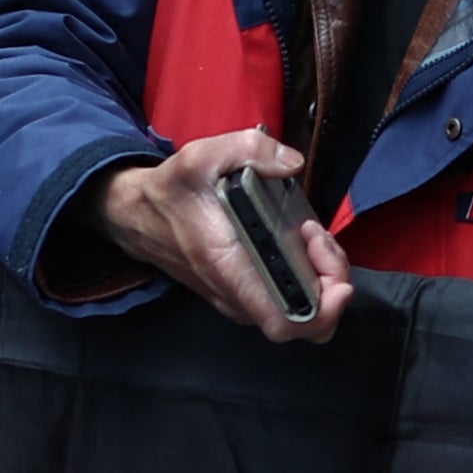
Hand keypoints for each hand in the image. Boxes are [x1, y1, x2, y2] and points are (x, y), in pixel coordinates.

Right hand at [90, 130, 353, 344]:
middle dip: (332, 278)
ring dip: (321, 275)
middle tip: (316, 234)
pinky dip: (307, 275)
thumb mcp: (204, 156)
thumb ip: (251, 149)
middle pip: (310, 323)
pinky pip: (290, 301)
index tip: (323, 254)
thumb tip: (293, 162)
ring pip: (303, 312)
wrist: (139, 216)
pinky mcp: (246, 294)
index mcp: (231, 270)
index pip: (286, 324)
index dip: (325, 306)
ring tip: (308, 234)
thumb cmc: (173, 191)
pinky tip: (297, 240)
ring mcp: (243, 300)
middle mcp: (240, 296)